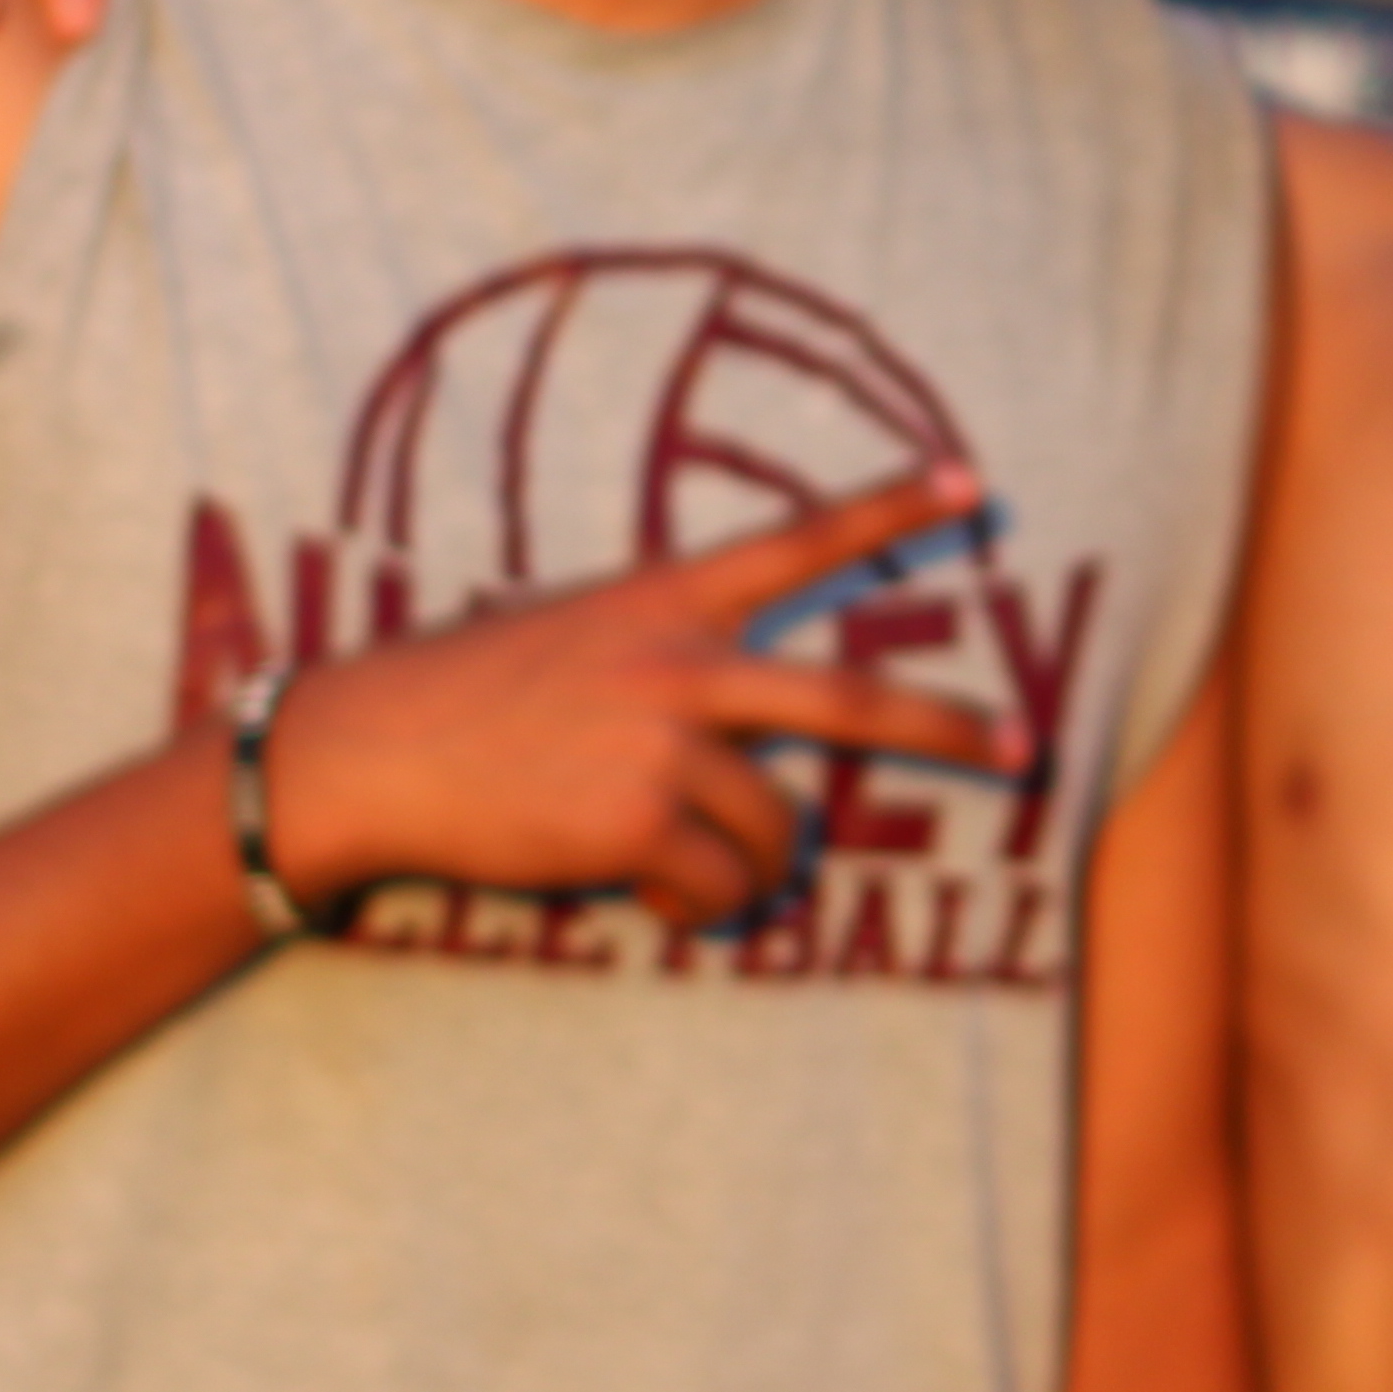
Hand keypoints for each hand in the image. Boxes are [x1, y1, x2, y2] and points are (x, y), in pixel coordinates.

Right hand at [262, 462, 1017, 931]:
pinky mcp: (637, 824)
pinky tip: (642, 892)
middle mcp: (679, 663)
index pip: (797, 541)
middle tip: (1020, 749)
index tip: (974, 485)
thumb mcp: (573, 636)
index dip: (891, 509)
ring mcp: (662, 744)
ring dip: (744, 868)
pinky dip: (695, 907)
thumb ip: (667, 667)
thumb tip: (742, 754)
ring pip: (776, 832)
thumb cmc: (467, 699)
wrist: (371, 755)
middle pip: (852, 701)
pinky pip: (719, 889)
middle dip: (949, 728)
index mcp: (664, 601)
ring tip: (675, 861)